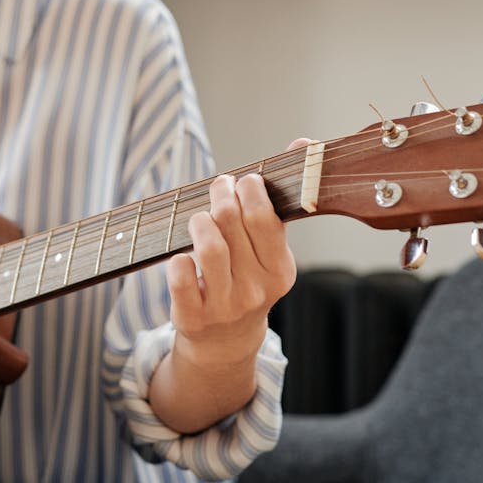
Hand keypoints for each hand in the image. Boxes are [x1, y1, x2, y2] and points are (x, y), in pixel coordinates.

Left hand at [166, 144, 303, 371]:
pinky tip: (181, 255)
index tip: (243, 181)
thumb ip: (283, 197)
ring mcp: (224, 306)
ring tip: (200, 218)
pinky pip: (180, 276)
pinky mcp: (192, 318)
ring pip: (208, 246)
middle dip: (220, 195)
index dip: (250, 190)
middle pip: (231, 223)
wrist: (226, 340)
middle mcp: (255, 290)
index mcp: (280, 271)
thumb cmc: (248, 276)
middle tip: (217, 187)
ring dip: (199, 221)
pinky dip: (177, 259)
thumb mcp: (270, 247)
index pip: (265, 218)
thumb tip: (305, 143)